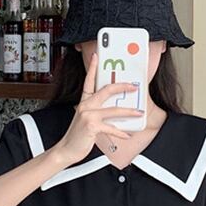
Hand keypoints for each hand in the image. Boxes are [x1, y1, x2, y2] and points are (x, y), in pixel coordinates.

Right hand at [53, 52, 144, 166]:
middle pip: (106, 90)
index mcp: (84, 101)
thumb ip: (98, 112)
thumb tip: (116, 112)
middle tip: (133, 87)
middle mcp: (85, 105)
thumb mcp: (86, 119)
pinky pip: (111, 128)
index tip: (97, 56)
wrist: (66, 149)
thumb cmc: (77, 136)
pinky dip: (120, 132)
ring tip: (138, 113)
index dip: (92, 67)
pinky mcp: (91, 126)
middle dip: (122, 86)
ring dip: (129, 112)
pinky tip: (127, 135)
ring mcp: (88, 115)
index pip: (88, 80)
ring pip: (113, 110)